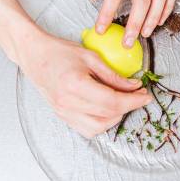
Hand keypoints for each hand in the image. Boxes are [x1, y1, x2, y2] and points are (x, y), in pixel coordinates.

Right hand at [0, 0, 151, 138]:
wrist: (34, 56)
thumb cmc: (59, 51)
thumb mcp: (90, 57)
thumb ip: (113, 75)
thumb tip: (134, 86)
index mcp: (75, 85)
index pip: (113, 102)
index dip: (133, 101)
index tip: (146, 95)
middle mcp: (68, 103)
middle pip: (108, 115)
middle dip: (128, 107)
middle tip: (137, 95)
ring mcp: (63, 113)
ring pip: (98, 127)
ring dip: (115, 117)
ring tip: (122, 101)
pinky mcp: (62, 117)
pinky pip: (87, 129)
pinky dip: (102, 122)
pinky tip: (107, 108)